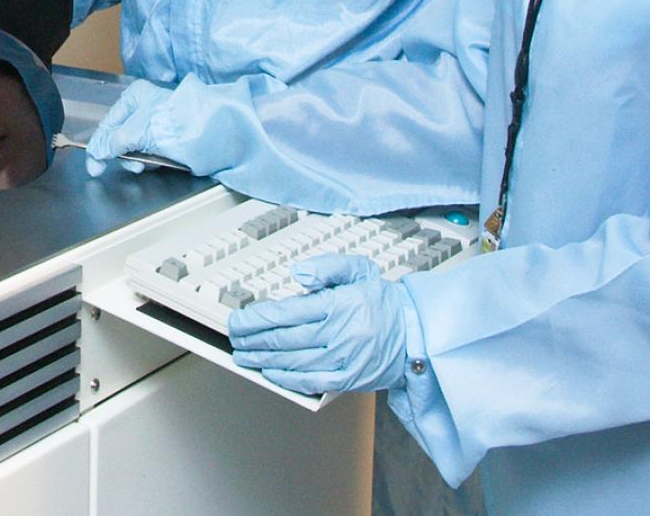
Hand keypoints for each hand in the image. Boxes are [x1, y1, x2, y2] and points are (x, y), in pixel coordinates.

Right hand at [84, 80, 170, 175]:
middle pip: (119, 137)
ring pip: (134, 147)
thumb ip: (113, 142)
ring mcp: (156, 124)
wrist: (211, 132)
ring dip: (136, 159)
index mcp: (134, 96)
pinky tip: (156, 162)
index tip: (94, 166)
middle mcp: (144, 107)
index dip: (98, 146)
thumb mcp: (136, 132)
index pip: (108, 124)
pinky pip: (149, 152)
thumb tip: (97, 152)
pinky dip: (150, 160)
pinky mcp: (167, 139)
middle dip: (121, 154)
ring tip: (145, 164)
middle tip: (128, 166)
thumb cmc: (177, 122)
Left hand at [227, 255, 410, 393]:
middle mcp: (339, 333)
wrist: (416, 334)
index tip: (238, 321)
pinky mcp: (349, 379)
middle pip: (283, 339)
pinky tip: (270, 372)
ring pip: (292, 361)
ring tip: (244, 355)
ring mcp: (344, 359)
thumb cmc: (383, 302)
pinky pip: (310, 382)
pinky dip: (286, 378)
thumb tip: (298, 272)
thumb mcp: (359, 270)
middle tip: (234, 339)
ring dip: (262, 359)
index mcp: (339, 305)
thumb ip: (327, 267)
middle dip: (252, 339)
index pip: (286, 312)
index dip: (256, 319)